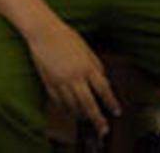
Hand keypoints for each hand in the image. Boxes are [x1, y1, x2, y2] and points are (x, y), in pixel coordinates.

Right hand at [26, 20, 119, 138]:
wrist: (43, 31)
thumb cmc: (65, 36)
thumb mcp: (87, 49)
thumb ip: (96, 66)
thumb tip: (103, 81)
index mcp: (87, 67)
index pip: (103, 90)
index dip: (111, 102)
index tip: (116, 111)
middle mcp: (74, 76)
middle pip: (88, 104)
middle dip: (97, 119)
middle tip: (103, 128)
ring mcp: (60, 81)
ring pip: (72, 106)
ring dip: (81, 115)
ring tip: (86, 119)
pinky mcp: (48, 82)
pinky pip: (58, 102)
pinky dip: (65, 109)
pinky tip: (69, 110)